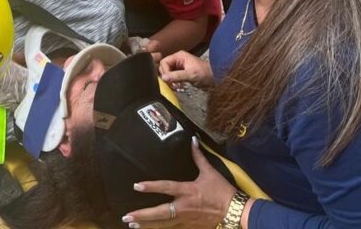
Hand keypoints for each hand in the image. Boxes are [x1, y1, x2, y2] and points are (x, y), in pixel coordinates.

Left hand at [123, 137, 241, 227]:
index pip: (166, 188)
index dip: (151, 187)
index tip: (137, 186)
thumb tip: (193, 140)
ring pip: (163, 224)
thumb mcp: (209, 171)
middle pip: (160, 212)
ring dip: (147, 225)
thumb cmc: (221, 190)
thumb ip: (198, 156)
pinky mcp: (189, 227)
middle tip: (127, 216)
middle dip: (143, 215)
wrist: (234, 211)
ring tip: (132, 224)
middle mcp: (184, 207)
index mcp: (188, 191)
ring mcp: (186, 219)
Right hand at [159, 52, 213, 90]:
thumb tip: (164, 78)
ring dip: (170, 81)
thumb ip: (177, 76)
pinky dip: (174, 84)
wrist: (215, 78)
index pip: (164, 62)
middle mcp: (178, 61)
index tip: (168, 79)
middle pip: (164, 68)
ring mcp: (179, 68)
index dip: (165, 71)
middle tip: (172, 84)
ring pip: (168, 74)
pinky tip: (179, 87)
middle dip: (167, 77)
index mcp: (179, 56)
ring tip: (176, 86)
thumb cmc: (206, 73)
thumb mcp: (191, 74)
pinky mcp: (181, 74)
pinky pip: (172, 78)